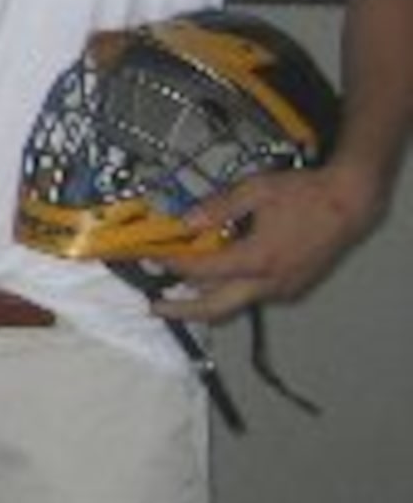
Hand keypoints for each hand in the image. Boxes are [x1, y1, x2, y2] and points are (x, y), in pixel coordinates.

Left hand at [153, 159, 382, 322]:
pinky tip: (217, 278)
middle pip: (215, 308)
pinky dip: (229, 291)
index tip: (150, 259)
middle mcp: (269, 283)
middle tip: (155, 308)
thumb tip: (185, 222)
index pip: (202, 270)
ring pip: (234, 304)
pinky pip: (253, 296)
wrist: (351, 204)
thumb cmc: (305, 194)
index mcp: (257, 259)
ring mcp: (283, 290)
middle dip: (182, 311)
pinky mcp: (293, 289)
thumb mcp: (256, 191)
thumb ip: (218, 208)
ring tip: (178, 294)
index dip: (172, 265)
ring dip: (205, 301)